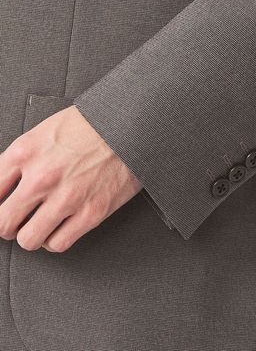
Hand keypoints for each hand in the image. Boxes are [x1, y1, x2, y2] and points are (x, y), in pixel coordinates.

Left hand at [0, 105, 141, 252]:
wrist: (132, 124)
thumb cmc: (94, 123)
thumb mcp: (46, 129)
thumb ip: (23, 157)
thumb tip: (6, 182)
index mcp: (25, 151)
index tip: (2, 204)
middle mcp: (41, 177)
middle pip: (3, 222)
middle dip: (8, 223)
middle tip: (17, 219)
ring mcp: (66, 197)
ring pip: (28, 239)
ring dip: (31, 234)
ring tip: (39, 225)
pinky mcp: (90, 212)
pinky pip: (57, 244)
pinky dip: (55, 239)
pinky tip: (60, 227)